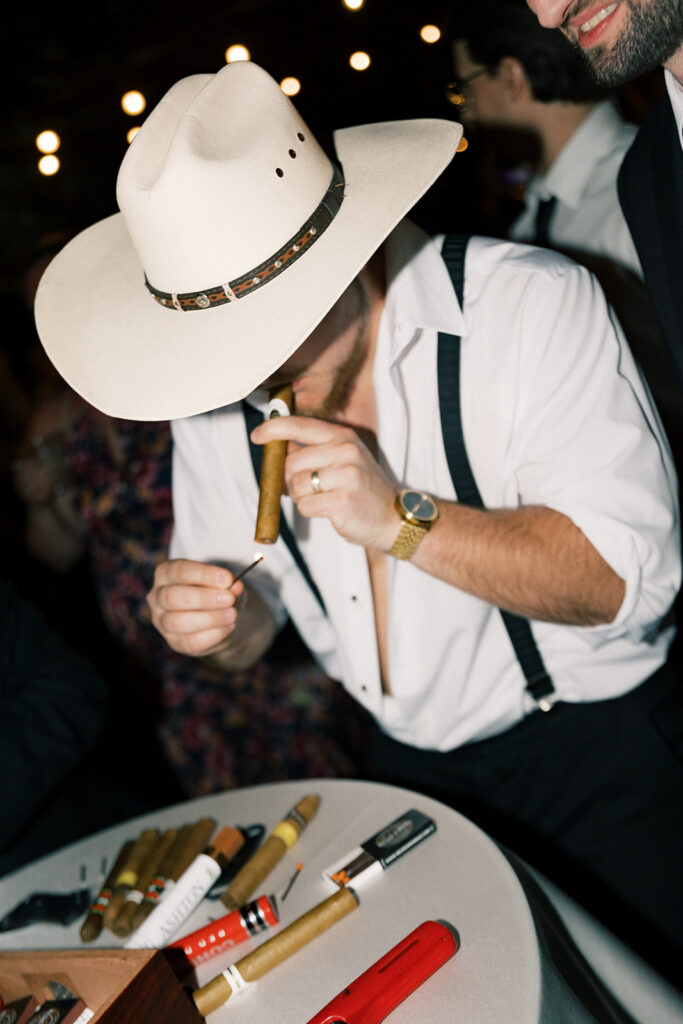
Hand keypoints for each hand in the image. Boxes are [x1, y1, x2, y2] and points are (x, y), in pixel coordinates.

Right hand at [147, 559, 244, 656]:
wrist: (222, 619)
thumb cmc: (219, 593)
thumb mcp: (227, 585)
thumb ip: (230, 585)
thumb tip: (234, 586)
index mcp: (166, 573)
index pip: (178, 571)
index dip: (203, 574)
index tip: (227, 578)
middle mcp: (158, 597)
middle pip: (172, 597)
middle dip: (203, 598)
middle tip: (229, 598)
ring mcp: (162, 622)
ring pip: (177, 622)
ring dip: (209, 618)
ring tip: (232, 614)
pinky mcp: (175, 642)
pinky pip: (190, 641)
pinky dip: (213, 634)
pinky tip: (229, 626)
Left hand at [251, 416, 398, 549]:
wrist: (391, 517)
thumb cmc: (361, 489)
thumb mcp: (343, 459)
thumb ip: (313, 450)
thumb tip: (277, 446)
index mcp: (343, 437)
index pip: (300, 426)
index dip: (274, 429)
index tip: (257, 435)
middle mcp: (346, 451)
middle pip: (292, 462)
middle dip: (289, 479)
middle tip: (305, 488)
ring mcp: (346, 476)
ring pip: (296, 485)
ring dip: (299, 497)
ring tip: (320, 498)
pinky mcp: (342, 501)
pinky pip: (305, 505)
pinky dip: (309, 510)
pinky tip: (327, 510)